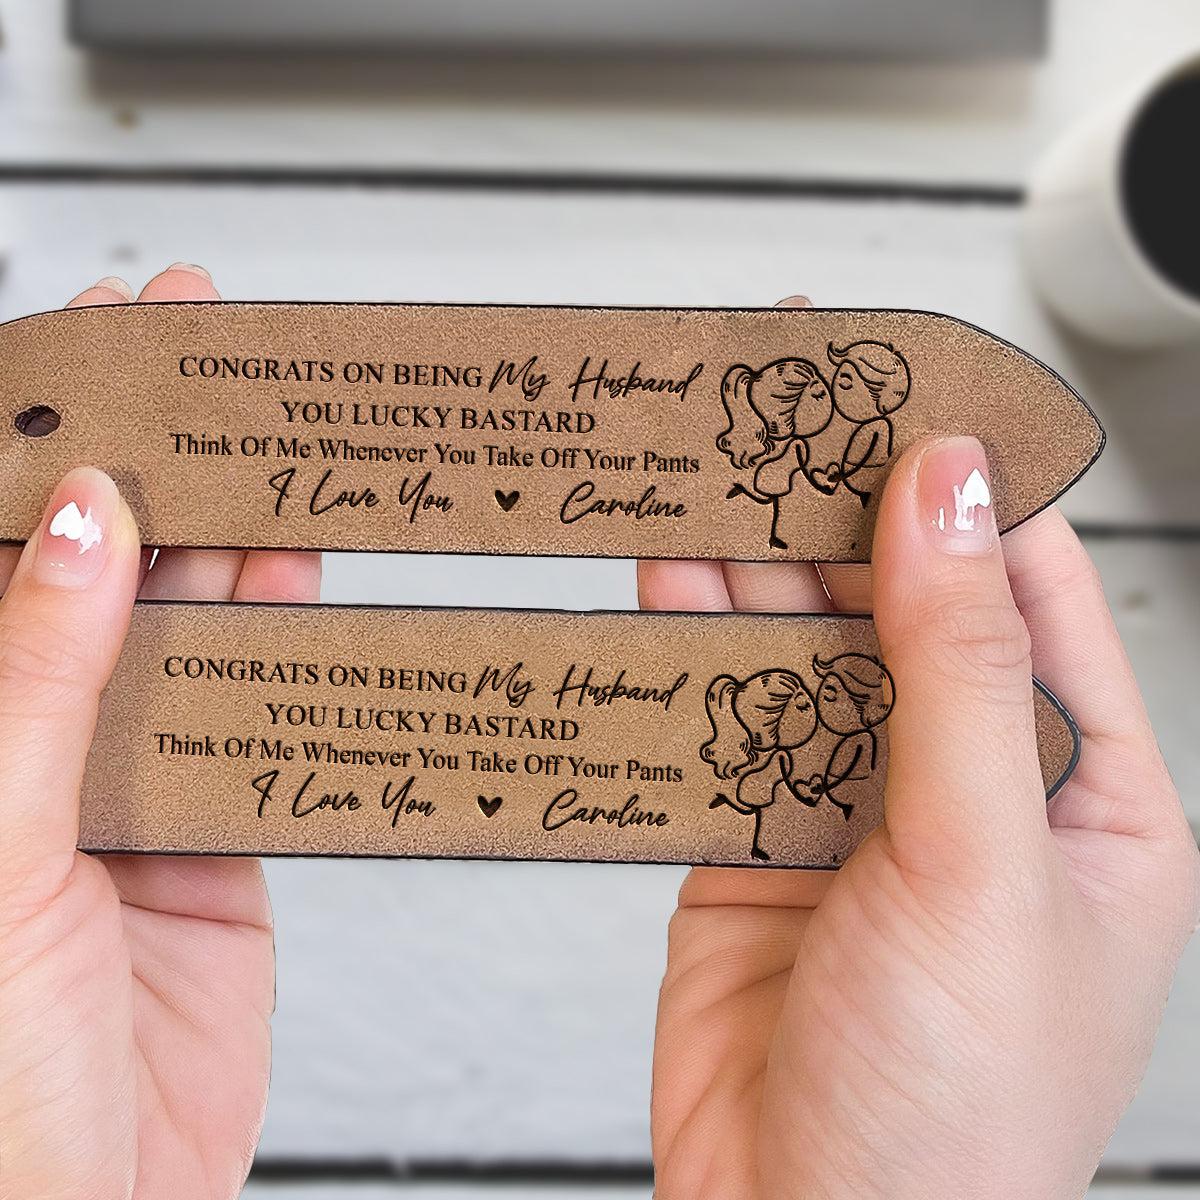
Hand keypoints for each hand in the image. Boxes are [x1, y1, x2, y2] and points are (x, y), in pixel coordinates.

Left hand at [0, 267, 321, 1198]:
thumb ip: (39, 679)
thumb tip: (83, 528)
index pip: (4, 545)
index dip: (38, 432)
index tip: (96, 342)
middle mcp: (29, 741)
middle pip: (95, 564)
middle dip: (148, 458)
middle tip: (206, 365)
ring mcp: (126, 782)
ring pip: (184, 624)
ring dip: (228, 537)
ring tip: (271, 449)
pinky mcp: (217, 831)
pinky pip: (260, 709)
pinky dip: (286, 641)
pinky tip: (299, 577)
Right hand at [643, 303, 1199, 1197]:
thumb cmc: (954, 1111)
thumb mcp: (986, 866)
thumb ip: (961, 670)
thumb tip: (948, 492)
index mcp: (1079, 788)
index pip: (1029, 585)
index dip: (972, 476)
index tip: (907, 380)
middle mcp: (960, 784)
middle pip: (896, 600)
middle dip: (835, 502)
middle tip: (777, 396)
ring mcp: (846, 806)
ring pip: (794, 645)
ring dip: (749, 560)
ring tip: (705, 457)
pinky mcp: (747, 836)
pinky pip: (716, 713)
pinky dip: (684, 643)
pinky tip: (660, 572)